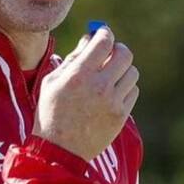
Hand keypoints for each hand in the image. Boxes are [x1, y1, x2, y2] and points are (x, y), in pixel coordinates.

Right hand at [33, 27, 139, 161]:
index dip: (104, 33)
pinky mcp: (121, 116)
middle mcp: (99, 86)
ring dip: (122, 70)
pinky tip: (111, 93)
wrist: (59, 150)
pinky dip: (125, 88)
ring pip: (132, 73)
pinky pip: (133, 92)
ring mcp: (113, 102)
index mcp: (79, 75)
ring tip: (109, 77)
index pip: (104, 41)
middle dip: (117, 49)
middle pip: (124, 54)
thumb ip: (73, 58)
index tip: (102, 33)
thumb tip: (89, 38)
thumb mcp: (52, 81)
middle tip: (109, 53)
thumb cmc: (50, 112)